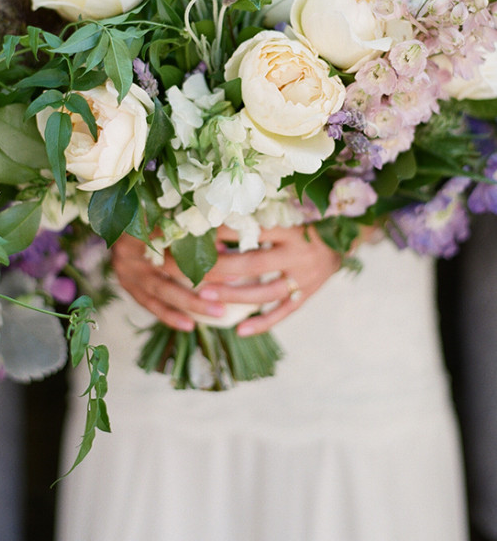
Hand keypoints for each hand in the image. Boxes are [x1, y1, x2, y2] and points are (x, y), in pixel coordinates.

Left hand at [201, 225, 340, 335]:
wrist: (348, 233)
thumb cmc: (310, 216)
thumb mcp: (291, 209)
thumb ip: (262, 215)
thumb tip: (220, 216)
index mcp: (293, 228)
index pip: (253, 232)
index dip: (225, 234)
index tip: (199, 235)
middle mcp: (299, 254)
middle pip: (253, 265)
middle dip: (220, 268)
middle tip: (192, 270)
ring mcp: (305, 278)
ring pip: (264, 292)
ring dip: (233, 295)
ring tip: (204, 297)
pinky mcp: (308, 294)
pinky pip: (283, 313)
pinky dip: (262, 323)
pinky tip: (239, 331)